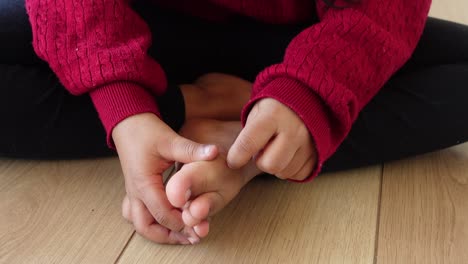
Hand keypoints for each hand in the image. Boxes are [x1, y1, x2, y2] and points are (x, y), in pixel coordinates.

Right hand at [113, 113, 217, 243]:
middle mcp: (135, 192)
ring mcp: (132, 193)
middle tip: (192, 238)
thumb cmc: (146, 131)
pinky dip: (151, 223)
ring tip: (182, 235)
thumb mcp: (171, 139)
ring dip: (159, 233)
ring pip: (140, 224)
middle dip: (170, 236)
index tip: (201, 225)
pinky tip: (167, 222)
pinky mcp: (134, 190)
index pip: (163, 214)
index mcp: (144, 184)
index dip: (182, 223)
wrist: (128, 123)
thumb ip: (192, 149)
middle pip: (147, 227)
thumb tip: (215, 153)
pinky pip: (137, 215)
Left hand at [227, 98, 316, 180]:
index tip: (233, 160)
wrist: (307, 100)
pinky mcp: (318, 154)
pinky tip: (288, 155)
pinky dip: (289, 169)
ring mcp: (309, 143)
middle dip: (260, 161)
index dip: (236, 157)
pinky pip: (298, 175)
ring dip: (275, 166)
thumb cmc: (274, 110)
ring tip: (276, 149)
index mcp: (273, 115)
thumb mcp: (257, 113)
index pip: (249, 143)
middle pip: (269, 165)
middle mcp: (294, 130)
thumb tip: (236, 161)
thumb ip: (246, 135)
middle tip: (262, 150)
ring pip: (283, 172)